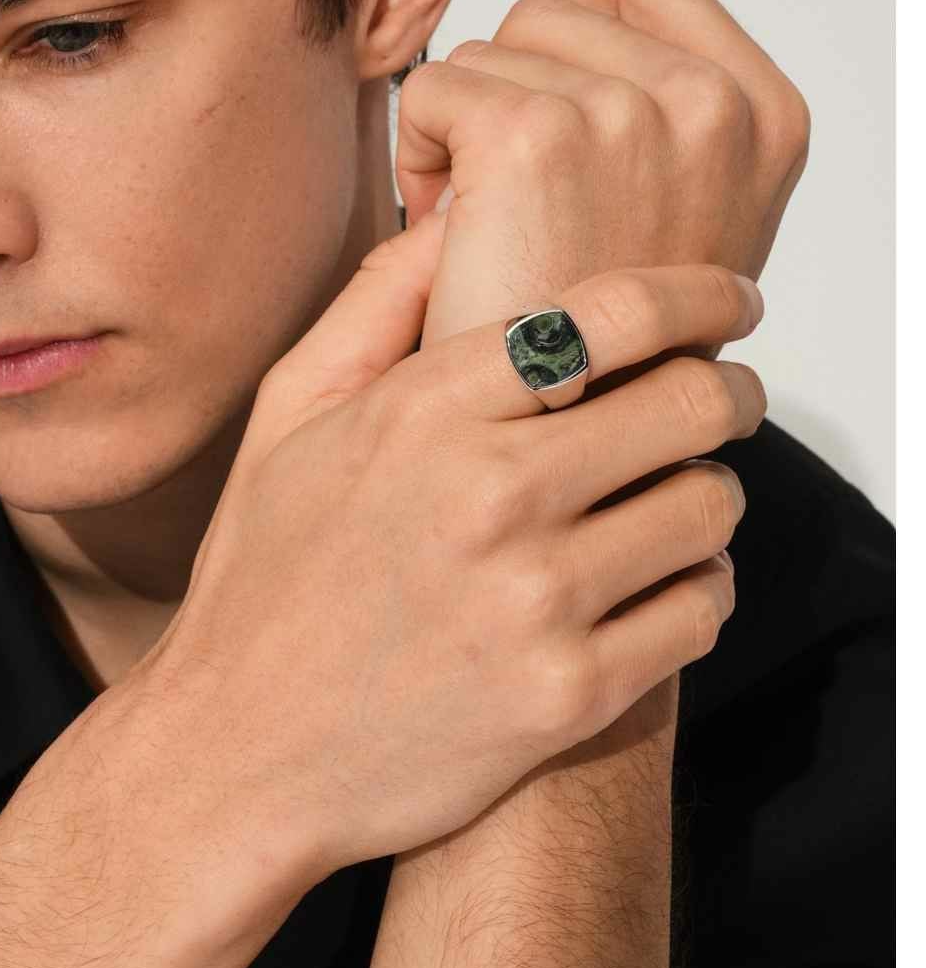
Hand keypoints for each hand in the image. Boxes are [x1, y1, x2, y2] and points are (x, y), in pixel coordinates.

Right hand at [126, 251, 762, 893]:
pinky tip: (649, 583)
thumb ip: (377, 303)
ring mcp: (536, 599)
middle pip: (691, 401)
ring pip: (710, 507)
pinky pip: (702, 610)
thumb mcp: (289, 414)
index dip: (697, 291)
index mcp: (425, 409)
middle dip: (725, 390)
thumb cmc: (266, 576)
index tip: (727, 298)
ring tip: (665, 501)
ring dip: (703, 495)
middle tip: (721, 398)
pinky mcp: (570, 693)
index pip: (612, 313)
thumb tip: (457, 215)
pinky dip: (695, 589)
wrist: (241, 752)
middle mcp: (490, 493)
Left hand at [394, 0, 810, 354]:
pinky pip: (433, 85)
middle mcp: (715, 102)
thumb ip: (662, 108)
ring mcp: (632, 114)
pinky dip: (418, 150)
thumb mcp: (679, 207)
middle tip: (517, 197)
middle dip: (512, 88)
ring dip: (463, 128)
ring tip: (491, 224)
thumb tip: (581, 14)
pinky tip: (451, 228)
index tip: (562, 136)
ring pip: (486, 49)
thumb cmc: (598, 337)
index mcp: (764, 111)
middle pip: (551, 7)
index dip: (570, 45)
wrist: (549, 438)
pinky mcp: (538, 135)